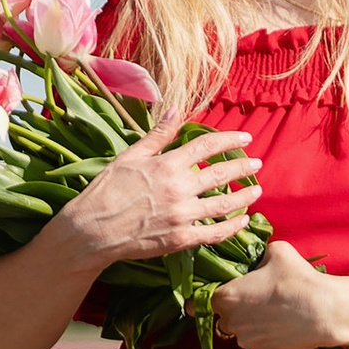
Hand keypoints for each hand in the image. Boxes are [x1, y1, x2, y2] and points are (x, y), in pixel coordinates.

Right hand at [64, 112, 261, 265]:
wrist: (92, 230)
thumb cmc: (106, 191)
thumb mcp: (130, 157)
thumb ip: (157, 135)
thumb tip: (175, 110)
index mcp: (168, 165)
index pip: (207, 146)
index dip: (229, 139)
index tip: (245, 137)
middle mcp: (180, 188)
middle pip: (221, 174)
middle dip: (243, 166)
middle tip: (256, 163)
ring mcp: (183, 215)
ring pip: (224, 204)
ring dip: (244, 195)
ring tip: (256, 189)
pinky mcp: (181, 239)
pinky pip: (215, 233)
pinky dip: (233, 227)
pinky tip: (242, 221)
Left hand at [210, 244, 348, 348]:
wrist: (324, 311)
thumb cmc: (298, 278)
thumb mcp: (277, 251)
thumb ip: (258, 255)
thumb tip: (257, 260)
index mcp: (227, 297)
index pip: (208, 298)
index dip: (218, 294)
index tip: (228, 293)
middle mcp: (231, 323)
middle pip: (226, 318)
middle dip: (237, 311)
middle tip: (260, 301)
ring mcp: (247, 342)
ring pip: (243, 334)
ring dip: (253, 326)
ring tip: (276, 315)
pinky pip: (260, 347)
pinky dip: (268, 340)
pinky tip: (284, 329)